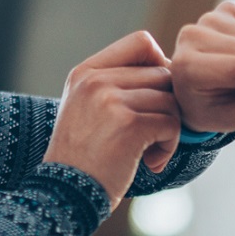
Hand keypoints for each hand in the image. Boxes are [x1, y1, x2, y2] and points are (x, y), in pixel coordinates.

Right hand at [43, 30, 180, 213]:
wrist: (63, 194)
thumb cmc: (81, 158)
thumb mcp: (85, 108)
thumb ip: (116, 85)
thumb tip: (169, 73)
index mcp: (86, 72)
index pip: (141, 42)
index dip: (160, 64)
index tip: (153, 95)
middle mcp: (96, 80)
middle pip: (162, 74)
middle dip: (166, 106)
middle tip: (153, 135)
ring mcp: (110, 100)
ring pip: (170, 101)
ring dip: (169, 130)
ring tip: (149, 152)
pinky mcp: (128, 124)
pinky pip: (171, 123)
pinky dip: (168, 147)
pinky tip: (151, 162)